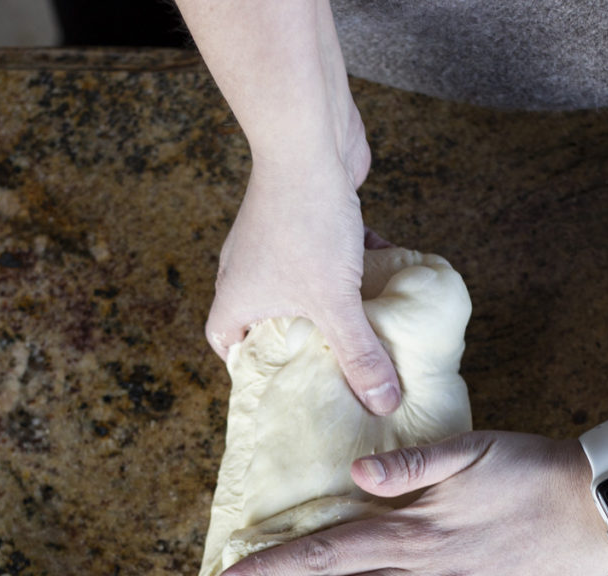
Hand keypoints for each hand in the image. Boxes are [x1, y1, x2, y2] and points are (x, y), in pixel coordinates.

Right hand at [204, 146, 401, 415]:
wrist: (308, 139)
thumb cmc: (305, 224)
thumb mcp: (335, 303)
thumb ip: (359, 355)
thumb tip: (382, 404)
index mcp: (236, 296)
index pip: (224, 342)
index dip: (244, 364)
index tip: (276, 381)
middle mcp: (247, 269)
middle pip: (264, 316)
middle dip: (297, 339)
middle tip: (326, 364)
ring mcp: (274, 241)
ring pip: (300, 285)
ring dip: (329, 302)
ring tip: (358, 329)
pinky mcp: (305, 218)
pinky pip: (326, 255)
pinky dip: (349, 267)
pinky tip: (383, 278)